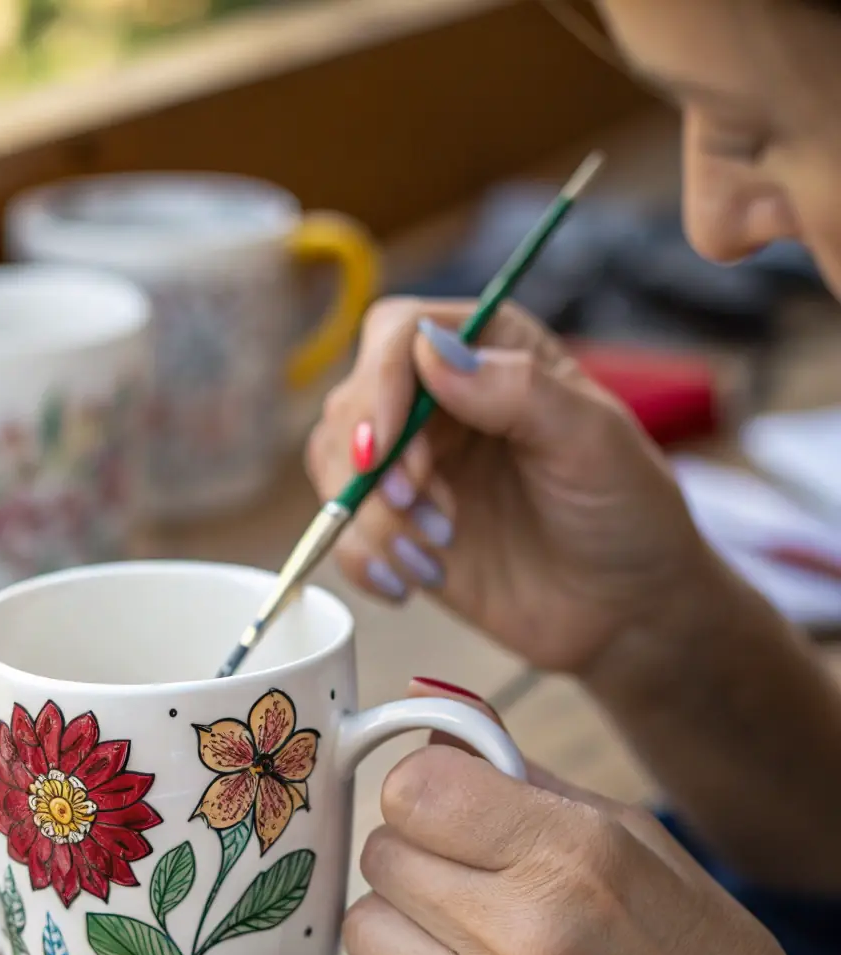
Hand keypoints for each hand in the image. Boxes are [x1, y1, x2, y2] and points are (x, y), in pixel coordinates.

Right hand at [306, 299, 710, 676]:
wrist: (628, 610)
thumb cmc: (626, 514)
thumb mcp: (591, 442)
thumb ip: (517, 391)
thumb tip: (431, 350)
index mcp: (492, 353)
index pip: (399, 333)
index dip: (381, 385)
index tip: (388, 446)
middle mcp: (442, 401)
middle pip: (354, 401)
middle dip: (374, 462)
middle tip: (424, 508)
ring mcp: (417, 466)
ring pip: (337, 465)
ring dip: (370, 515)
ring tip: (433, 554)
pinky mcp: (402, 526)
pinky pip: (343, 530)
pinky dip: (362, 557)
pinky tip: (412, 582)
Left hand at [342, 689, 823, 954]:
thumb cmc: (690, 945)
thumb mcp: (628, 832)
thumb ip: (519, 775)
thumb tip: (428, 716)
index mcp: (571, 856)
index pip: (415, 789)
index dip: (423, 786)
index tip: (450, 802)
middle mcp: (522, 933)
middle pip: (382, 853)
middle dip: (413, 848)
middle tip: (463, 867)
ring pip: (361, 924)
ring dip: (397, 915)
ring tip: (456, 925)